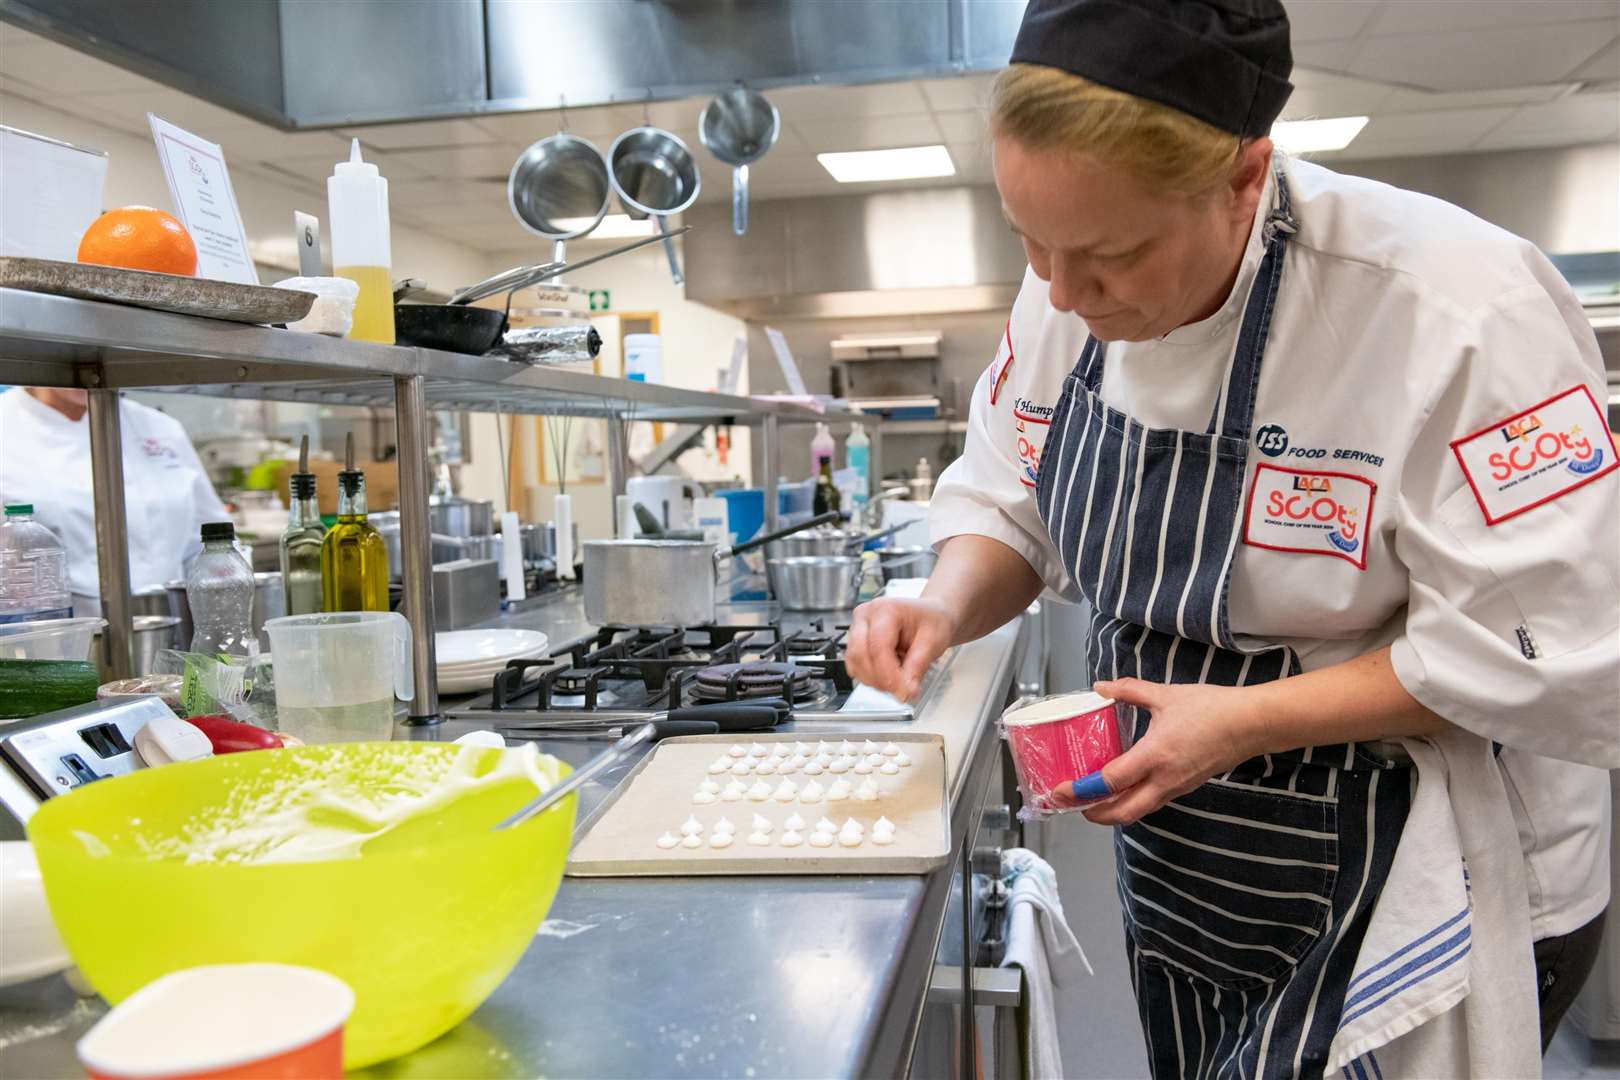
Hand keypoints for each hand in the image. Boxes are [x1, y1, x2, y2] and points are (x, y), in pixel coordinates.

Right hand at [846, 596, 955, 701]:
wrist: (931, 615)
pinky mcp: (855, 643)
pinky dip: (870, 677)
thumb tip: (906, 689)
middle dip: (881, 679)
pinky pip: (854, 667)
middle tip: (903, 691)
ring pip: (854, 663)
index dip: (889, 675)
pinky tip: (889, 674)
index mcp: (885, 609)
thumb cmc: (932, 621)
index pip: (878, 647)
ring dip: (875, 680)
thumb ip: (918, 665)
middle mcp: (865, 616)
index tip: (904, 692)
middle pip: (860, 655)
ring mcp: (856, 628)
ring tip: (899, 680)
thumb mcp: (933, 641)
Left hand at [1047, 677, 1268, 825]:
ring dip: (1112, 811)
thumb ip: (1129, 690)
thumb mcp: (1165, 695)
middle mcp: (1164, 779)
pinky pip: (1152, 802)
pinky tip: (1121, 789)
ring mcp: (1176, 787)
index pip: (1111, 781)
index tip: (1061, 790)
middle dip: (1094, 813)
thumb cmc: (1211, 708)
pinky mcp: (1185, 787)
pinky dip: (1131, 802)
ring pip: (1138, 811)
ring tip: (1091, 801)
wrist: (1251, 724)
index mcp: (1155, 755)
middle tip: (1071, 804)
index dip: (1083, 789)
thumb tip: (1100, 687)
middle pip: (1123, 812)